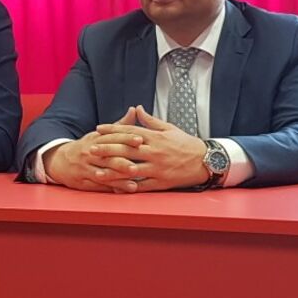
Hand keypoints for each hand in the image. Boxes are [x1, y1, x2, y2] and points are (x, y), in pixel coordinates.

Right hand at [43, 108, 145, 192]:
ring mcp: (86, 168)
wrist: (59, 160)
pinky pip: (99, 185)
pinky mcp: (83, 181)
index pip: (112, 138)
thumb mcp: (99, 134)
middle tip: (138, 165)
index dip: (126, 138)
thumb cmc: (86, 146)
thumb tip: (134, 110)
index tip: (140, 140)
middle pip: (108, 157)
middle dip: (123, 162)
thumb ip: (119, 126)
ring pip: (104, 173)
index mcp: (96, 139)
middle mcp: (90, 153)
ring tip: (134, 182)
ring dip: (119, 178)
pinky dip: (111, 188)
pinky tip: (123, 190)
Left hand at [92, 106, 208, 191]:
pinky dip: (128, 187)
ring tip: (97, 173)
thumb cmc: (186, 143)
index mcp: (155, 137)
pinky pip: (142, 185)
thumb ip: (150, 120)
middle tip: (91, 150)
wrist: (206, 160)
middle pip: (126, 150)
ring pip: (131, 170)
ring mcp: (157, 168)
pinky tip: (116, 188)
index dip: (112, 130)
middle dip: (107, 150)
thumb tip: (137, 108)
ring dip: (112, 172)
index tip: (98, 129)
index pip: (129, 132)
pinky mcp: (161, 182)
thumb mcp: (169, 128)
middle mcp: (154, 152)